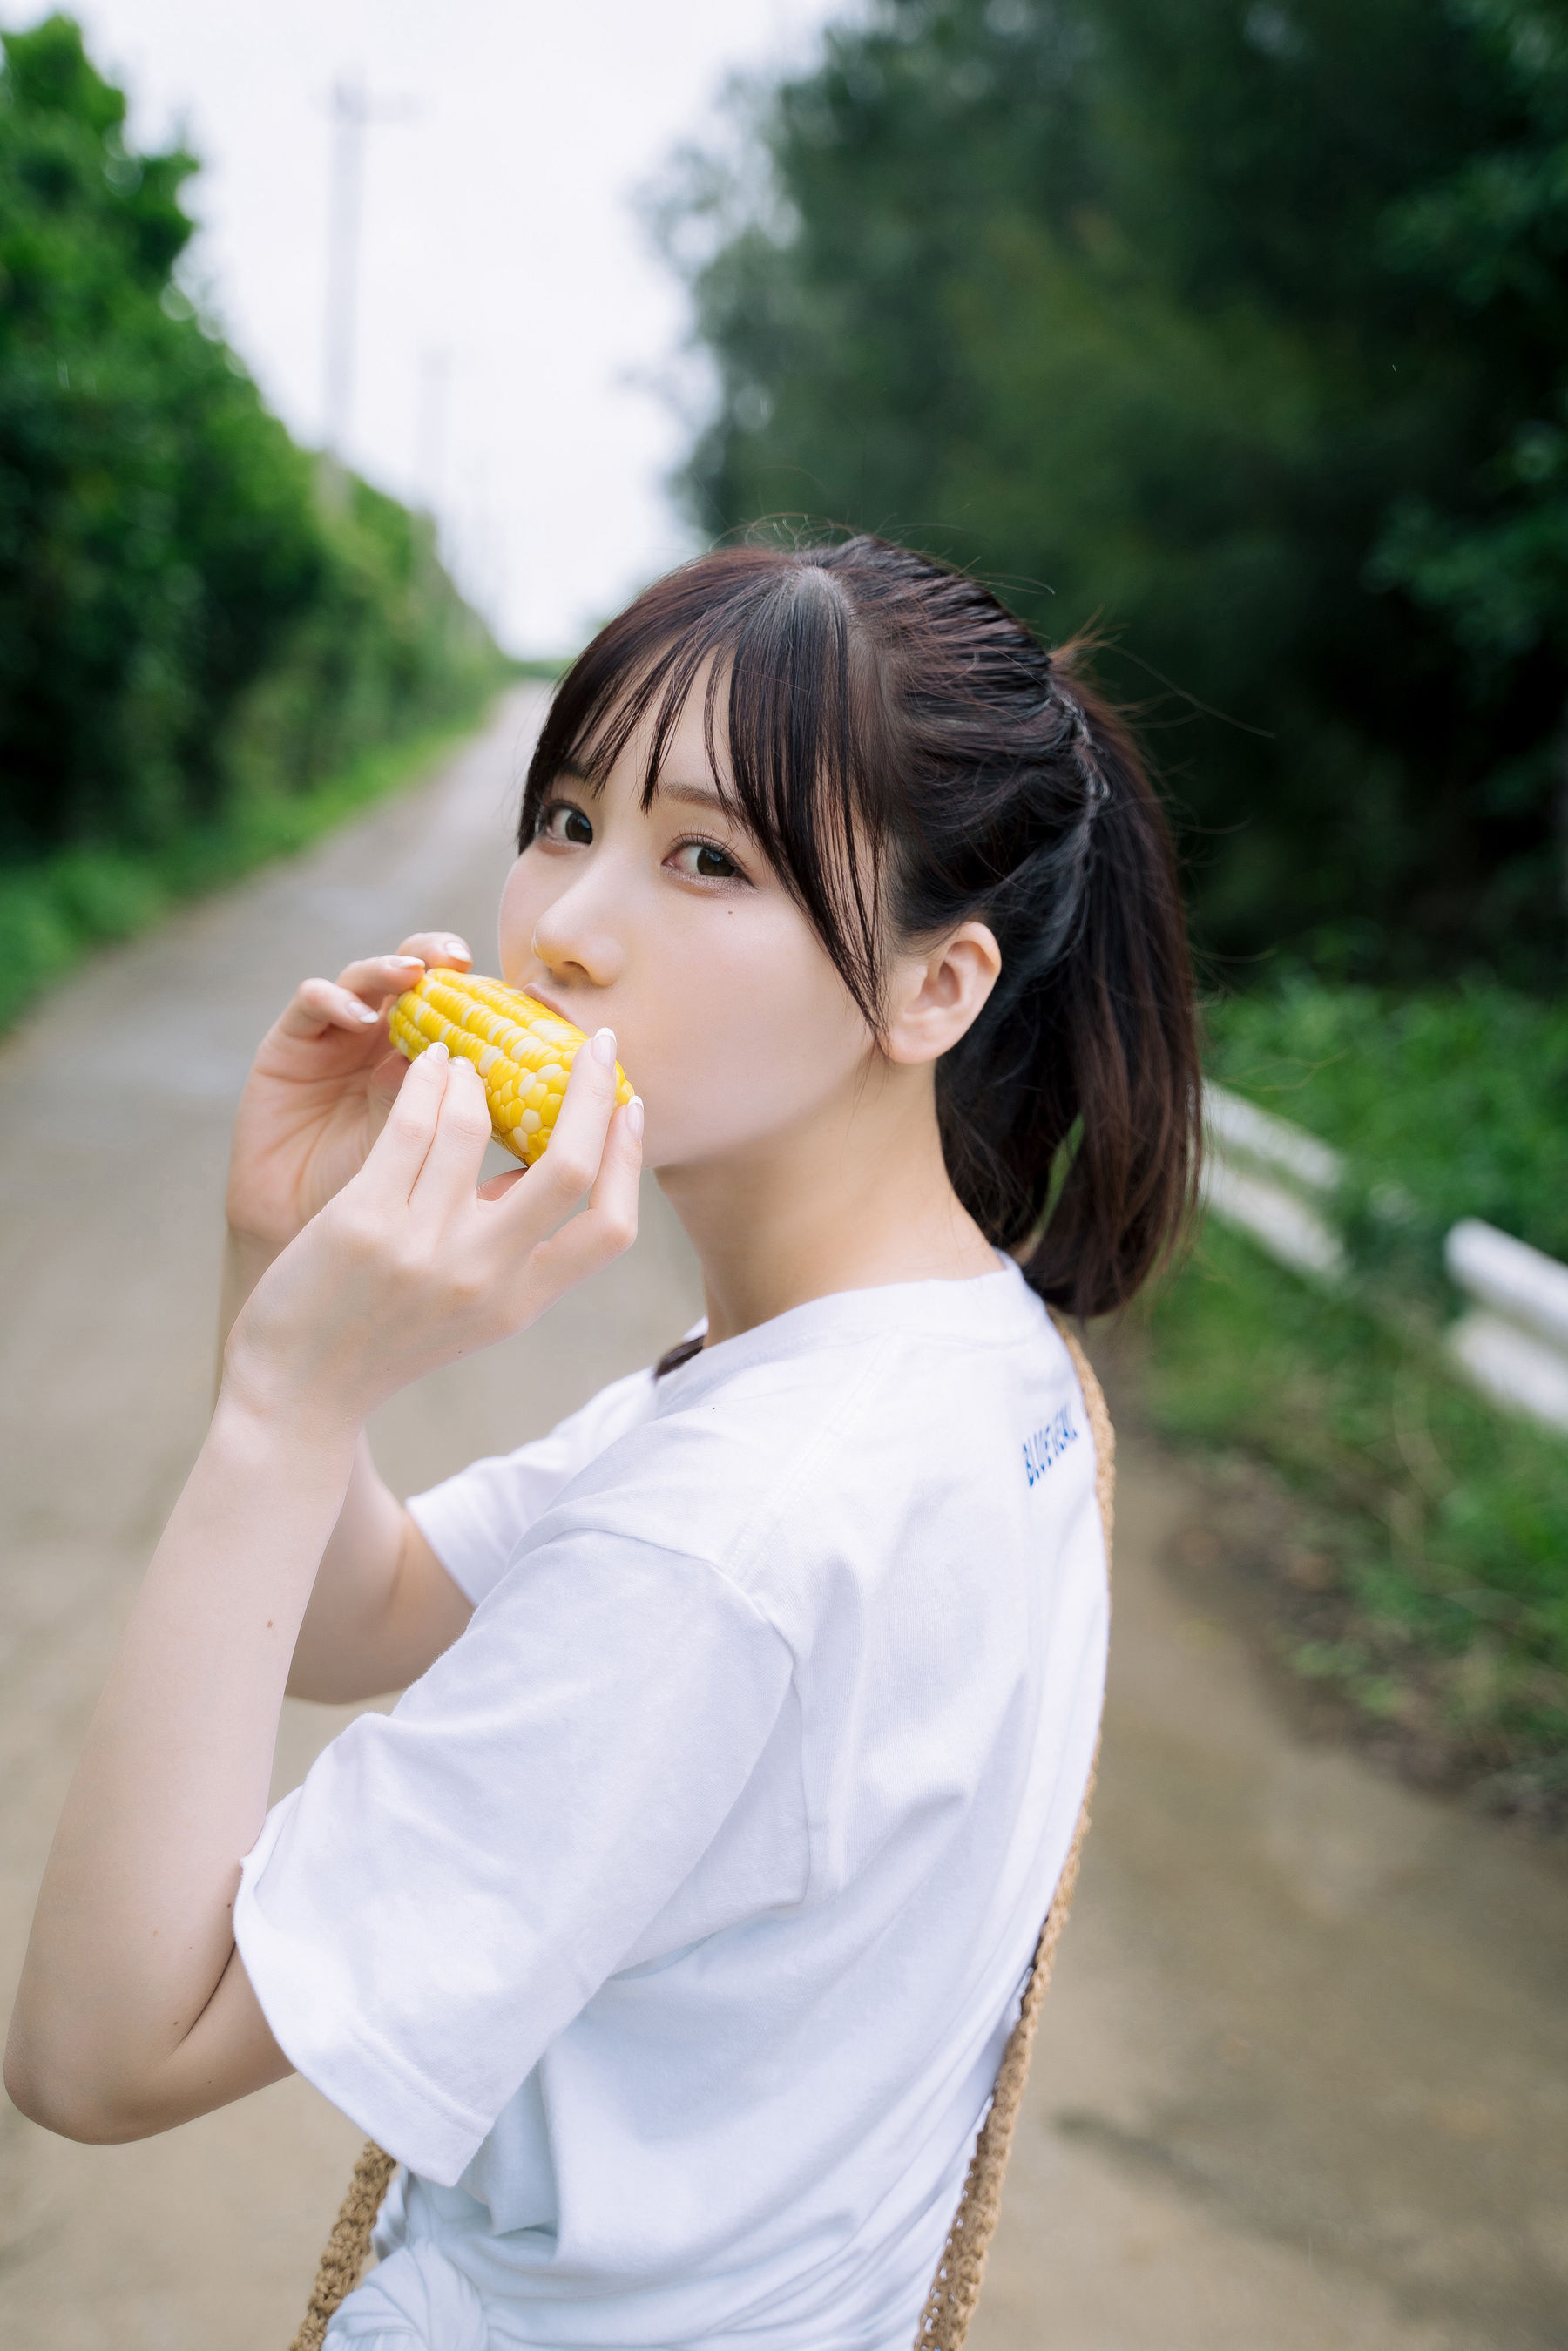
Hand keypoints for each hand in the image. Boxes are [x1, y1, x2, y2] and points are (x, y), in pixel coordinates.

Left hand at [223, 1031, 641, 1430]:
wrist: (298, 1392)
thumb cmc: (386, 1342)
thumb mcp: (472, 1312)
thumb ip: (513, 1246)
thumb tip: (544, 1159)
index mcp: (520, 1302)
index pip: (612, 1228)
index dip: (631, 1159)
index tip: (633, 1105)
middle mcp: (480, 1276)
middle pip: (567, 1169)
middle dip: (591, 1092)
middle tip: (595, 1041)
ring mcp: (421, 1249)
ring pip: (473, 1126)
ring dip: (476, 1077)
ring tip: (467, 1060)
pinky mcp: (362, 1222)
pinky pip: (410, 1126)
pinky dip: (426, 1081)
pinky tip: (427, 1063)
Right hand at [224, 932, 472, 1254]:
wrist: (306, 1230)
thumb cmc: (380, 1201)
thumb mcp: (427, 1155)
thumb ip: (453, 1116)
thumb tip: (499, 1088)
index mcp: (430, 1058)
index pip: (457, 1002)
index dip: (480, 987)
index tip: (507, 987)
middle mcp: (384, 1037)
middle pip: (412, 972)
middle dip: (434, 955)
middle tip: (456, 957)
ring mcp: (337, 1035)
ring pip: (364, 977)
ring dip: (388, 968)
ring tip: (411, 975)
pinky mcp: (290, 1043)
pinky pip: (311, 1001)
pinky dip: (335, 1000)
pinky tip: (359, 1019)